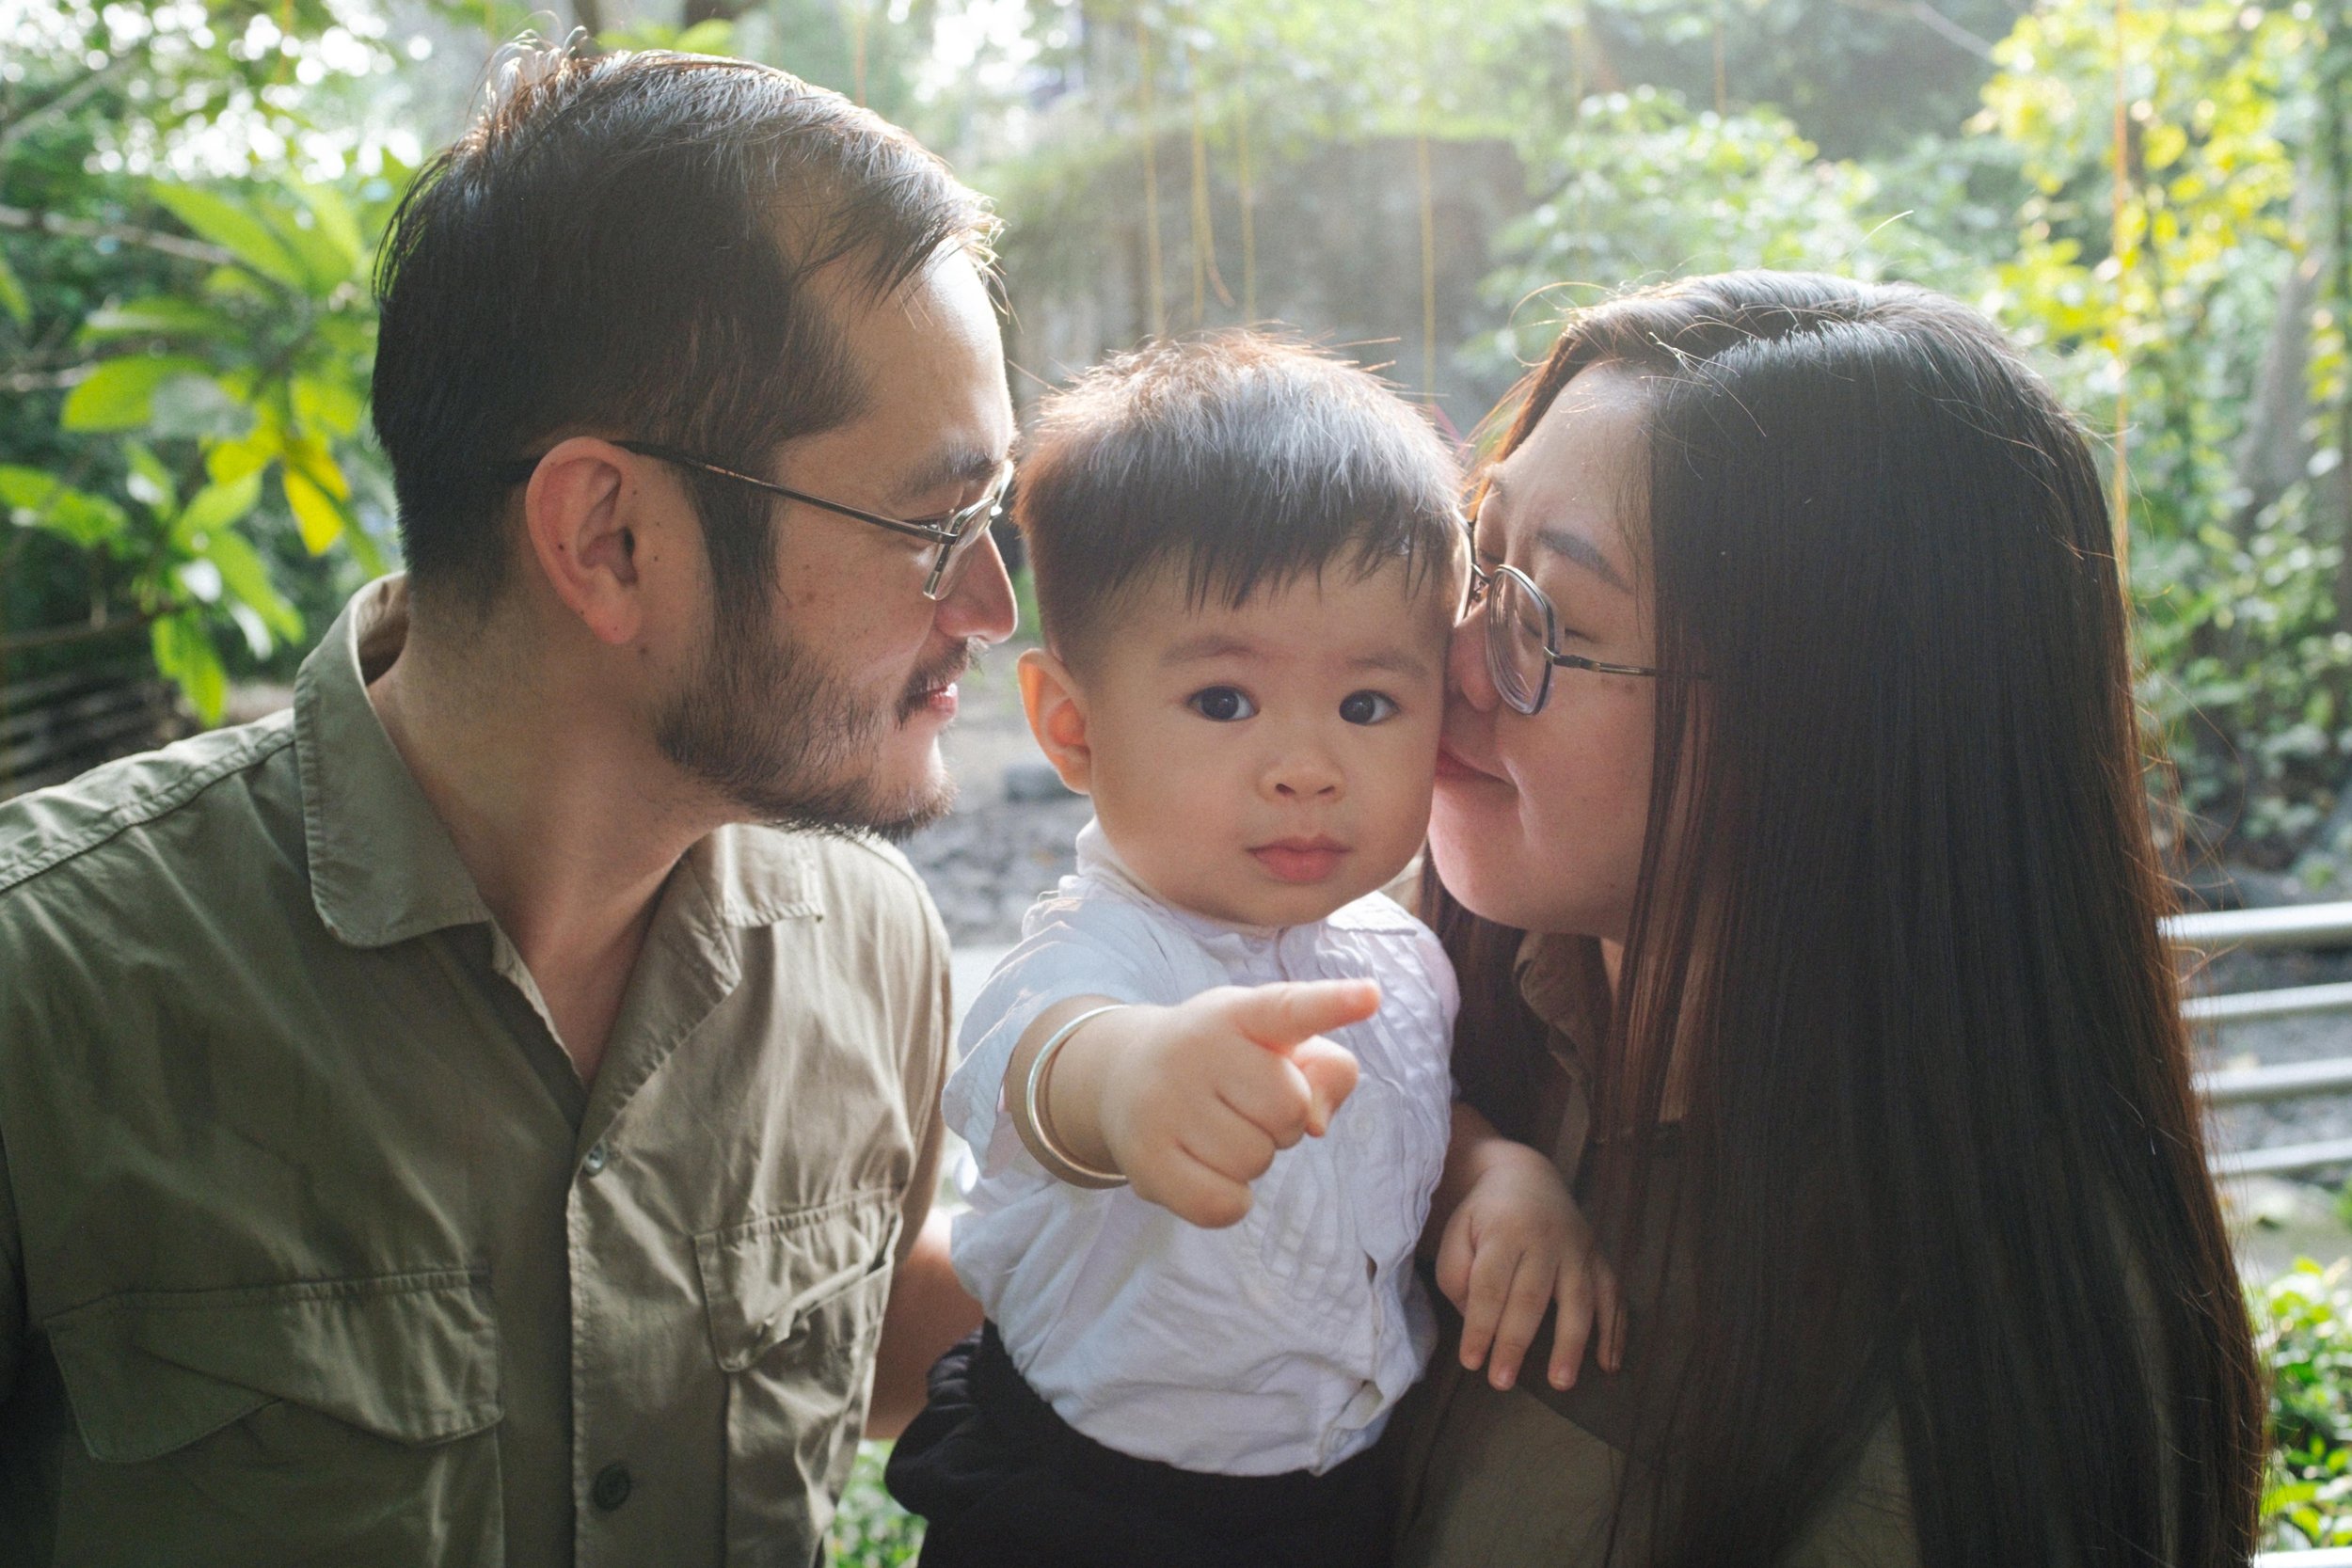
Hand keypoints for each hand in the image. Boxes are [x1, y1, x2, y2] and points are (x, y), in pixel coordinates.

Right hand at [1092, 980, 1373, 1228]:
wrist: (1123, 1078)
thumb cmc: (1224, 1062)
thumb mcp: (1275, 1045)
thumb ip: (1327, 1070)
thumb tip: (1317, 1124)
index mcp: (1238, 1012)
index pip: (1289, 1008)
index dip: (1333, 1003)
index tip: (1371, 996)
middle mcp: (1195, 1048)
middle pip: (1290, 1111)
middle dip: (1282, 1120)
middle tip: (1243, 1103)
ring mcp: (1163, 1103)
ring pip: (1256, 1161)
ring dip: (1252, 1158)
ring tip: (1217, 1130)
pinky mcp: (1145, 1159)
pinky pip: (1224, 1204)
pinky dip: (1230, 1200)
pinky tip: (1206, 1168)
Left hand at [1434, 1139, 1622, 1392]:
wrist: (1526, 1179)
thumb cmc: (1484, 1218)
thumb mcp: (1457, 1234)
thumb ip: (1458, 1276)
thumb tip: (1475, 1321)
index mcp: (1504, 1232)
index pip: (1490, 1286)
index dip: (1480, 1326)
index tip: (1471, 1362)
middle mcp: (1545, 1239)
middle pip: (1532, 1296)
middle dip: (1516, 1342)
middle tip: (1502, 1382)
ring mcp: (1578, 1249)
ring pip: (1579, 1299)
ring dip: (1571, 1344)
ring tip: (1561, 1382)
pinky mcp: (1599, 1258)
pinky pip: (1613, 1296)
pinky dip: (1614, 1331)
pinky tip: (1609, 1365)